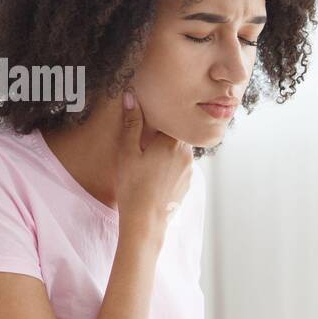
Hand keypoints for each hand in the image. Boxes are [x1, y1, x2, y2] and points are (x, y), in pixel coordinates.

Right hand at [115, 88, 192, 239]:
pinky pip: (180, 167)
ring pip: (180, 151)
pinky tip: (155, 174)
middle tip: (146, 138)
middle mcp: (187, 154)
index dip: (161, 117)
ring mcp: (189, 170)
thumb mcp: (128, 152)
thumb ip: (131, 123)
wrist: (146, 221)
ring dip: (167, 150)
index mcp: (174, 143)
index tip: (150, 117)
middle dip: (164, 134)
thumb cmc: (133, 187)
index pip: (173, 120)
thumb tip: (131, 97)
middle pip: (178, 135)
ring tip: (149, 158)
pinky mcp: (187, 184)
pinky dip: (170, 166)